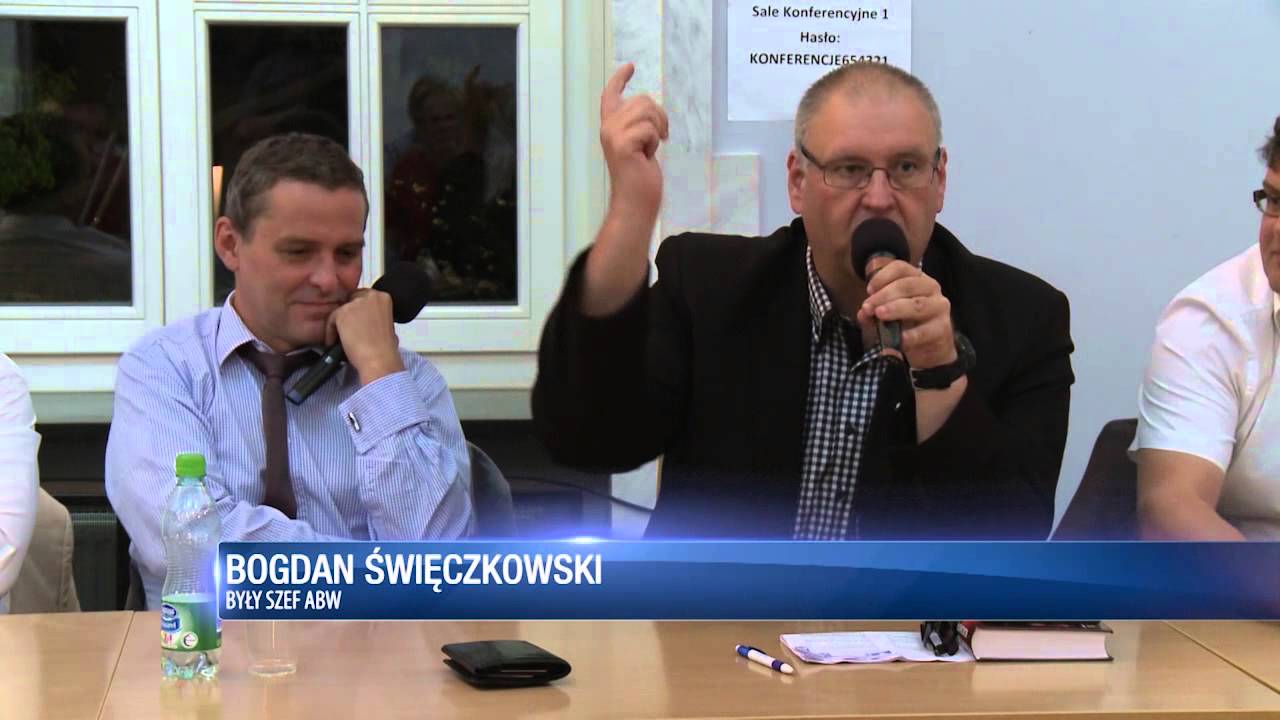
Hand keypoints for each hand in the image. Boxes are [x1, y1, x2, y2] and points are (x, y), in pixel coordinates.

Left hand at [325, 289, 404, 384]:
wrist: (379, 359)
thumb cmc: (385, 349)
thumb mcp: (388, 326)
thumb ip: (376, 317)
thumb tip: (366, 321)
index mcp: (383, 298)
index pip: (364, 297)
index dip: (359, 311)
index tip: (357, 321)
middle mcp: (370, 296)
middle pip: (351, 301)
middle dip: (349, 315)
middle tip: (347, 330)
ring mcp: (355, 303)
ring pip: (340, 311)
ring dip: (339, 324)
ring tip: (341, 340)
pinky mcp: (342, 313)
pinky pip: (331, 320)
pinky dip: (330, 332)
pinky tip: (334, 343)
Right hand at [599, 62, 667, 225]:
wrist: (636, 202)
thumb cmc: (640, 177)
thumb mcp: (639, 144)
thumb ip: (638, 125)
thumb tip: (650, 108)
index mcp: (610, 127)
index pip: (611, 95)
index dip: (620, 78)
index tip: (630, 66)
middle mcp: (607, 128)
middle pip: (642, 100)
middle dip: (659, 116)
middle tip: (660, 137)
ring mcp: (612, 135)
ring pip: (647, 112)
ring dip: (657, 130)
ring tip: (650, 149)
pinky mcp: (622, 144)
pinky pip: (649, 129)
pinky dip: (654, 143)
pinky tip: (647, 156)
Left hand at [856, 260, 956, 369]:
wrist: (929, 349)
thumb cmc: (907, 325)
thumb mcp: (887, 315)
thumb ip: (873, 312)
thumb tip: (863, 312)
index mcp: (916, 278)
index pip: (900, 268)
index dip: (882, 276)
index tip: (869, 290)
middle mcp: (930, 288)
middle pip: (907, 284)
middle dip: (884, 295)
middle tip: (869, 307)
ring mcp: (939, 307)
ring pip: (917, 304)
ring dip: (896, 309)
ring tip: (880, 315)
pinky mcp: (942, 328)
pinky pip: (925, 331)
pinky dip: (910, 335)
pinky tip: (899, 339)